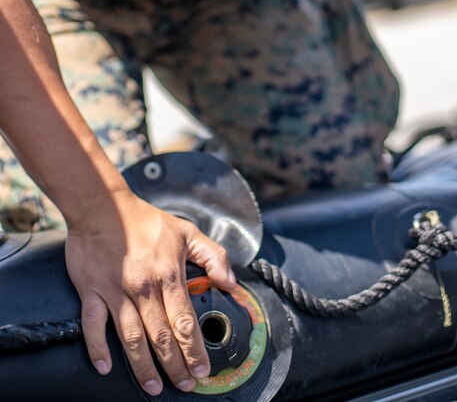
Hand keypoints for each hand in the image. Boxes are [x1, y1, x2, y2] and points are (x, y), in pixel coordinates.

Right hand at [65, 190, 235, 395]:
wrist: (102, 207)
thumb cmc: (145, 220)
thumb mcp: (187, 231)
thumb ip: (213, 255)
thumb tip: (230, 282)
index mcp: (168, 274)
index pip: (185, 321)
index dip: (195, 350)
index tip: (203, 370)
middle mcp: (144, 288)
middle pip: (161, 337)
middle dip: (175, 366)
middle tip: (185, 386)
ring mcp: (115, 292)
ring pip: (132, 339)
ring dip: (143, 367)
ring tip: (154, 388)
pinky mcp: (91, 291)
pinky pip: (93, 326)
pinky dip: (98, 349)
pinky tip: (106, 368)